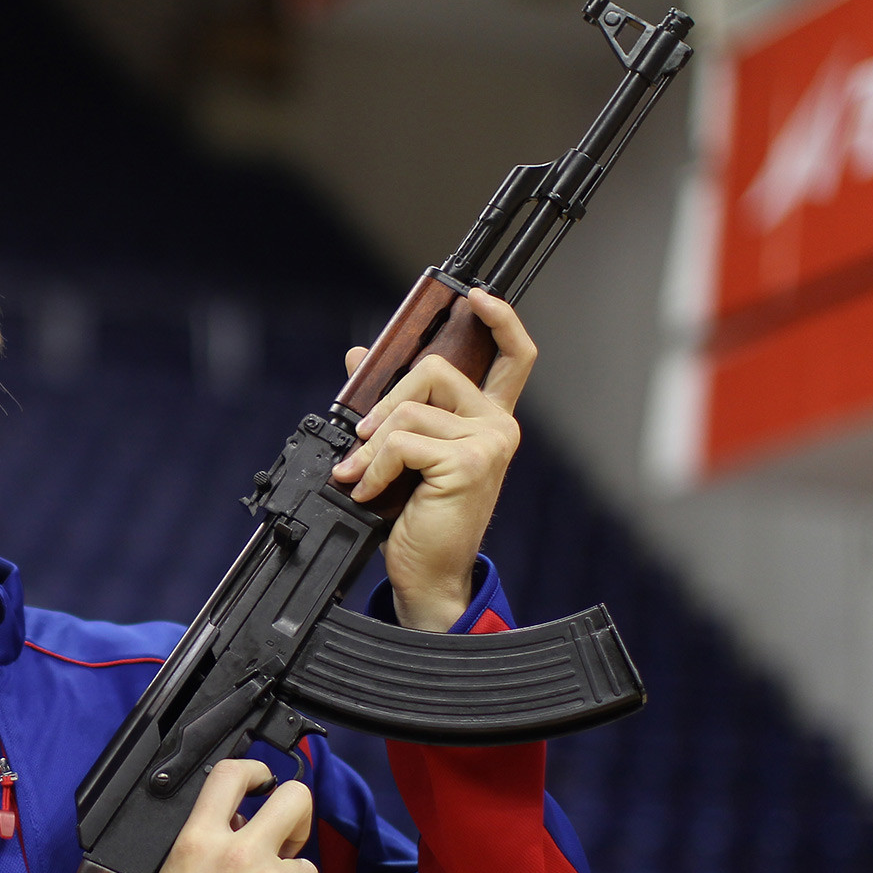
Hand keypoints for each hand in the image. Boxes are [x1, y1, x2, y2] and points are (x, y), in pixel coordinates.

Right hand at [139, 759, 329, 872]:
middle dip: (299, 813)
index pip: (229, 775)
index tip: (263, 779)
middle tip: (289, 836)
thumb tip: (236, 828)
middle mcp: (238, 853)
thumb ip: (207, 848)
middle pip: (294, 799)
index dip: (255, 769)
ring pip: (308, 866)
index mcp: (198, 841)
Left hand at [328, 288, 533, 631]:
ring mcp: (488, 443)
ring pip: (408, 411)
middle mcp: (497, 426)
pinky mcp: (469, 463)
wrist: (427, 575)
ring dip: (369, 446)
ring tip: (360, 475)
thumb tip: (358, 357)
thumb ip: (389, 404)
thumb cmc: (419, 518)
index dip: (500, 320)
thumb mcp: (402, 454)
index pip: (514, 356)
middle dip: (384, 401)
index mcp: (487, 419)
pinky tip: (369, 492)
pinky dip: (372, 467)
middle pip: (434, 370)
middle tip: (362, 438)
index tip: (476, 297)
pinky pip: (401, 442)